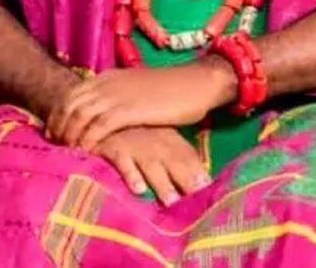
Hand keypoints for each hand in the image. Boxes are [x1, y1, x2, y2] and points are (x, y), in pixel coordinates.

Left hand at [46, 60, 235, 149]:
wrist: (195, 82)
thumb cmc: (170, 88)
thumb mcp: (136, 87)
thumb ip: (118, 96)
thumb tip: (103, 112)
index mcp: (108, 77)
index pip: (72, 94)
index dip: (59, 114)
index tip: (55, 132)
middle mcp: (107, 84)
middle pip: (70, 105)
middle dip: (59, 126)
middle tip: (56, 145)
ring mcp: (117, 96)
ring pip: (79, 116)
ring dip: (70, 135)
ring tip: (68, 151)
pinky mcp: (129, 110)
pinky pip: (98, 127)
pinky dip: (87, 140)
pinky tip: (86, 151)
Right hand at [96, 127, 210, 205]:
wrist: (105, 114)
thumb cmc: (138, 131)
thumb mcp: (162, 137)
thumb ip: (181, 157)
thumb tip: (202, 180)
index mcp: (170, 139)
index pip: (188, 157)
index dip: (199, 173)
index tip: (209, 190)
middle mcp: (155, 142)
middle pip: (174, 162)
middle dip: (186, 179)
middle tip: (197, 198)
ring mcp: (135, 144)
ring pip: (151, 165)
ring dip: (161, 183)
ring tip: (171, 201)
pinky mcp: (114, 147)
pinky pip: (123, 161)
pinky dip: (131, 174)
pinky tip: (138, 189)